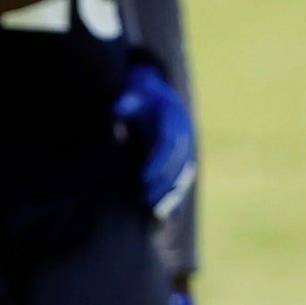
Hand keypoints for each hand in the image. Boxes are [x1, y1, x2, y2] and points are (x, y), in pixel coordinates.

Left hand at [113, 60, 195, 219]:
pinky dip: (177, 195)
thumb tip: (118, 107)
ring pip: (185, 174)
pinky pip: (183, 178)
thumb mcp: (135, 90)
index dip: (159, 162)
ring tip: (156, 212)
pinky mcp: (184, 157)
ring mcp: (188, 146)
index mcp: (173, 117)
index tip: (144, 178)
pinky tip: (167, 215)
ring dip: (172, 194)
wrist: (160, 94)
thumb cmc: (142, 93)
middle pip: (179, 163)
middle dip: (164, 183)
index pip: (169, 144)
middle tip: (146, 199)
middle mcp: (185, 133)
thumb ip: (128, 99)